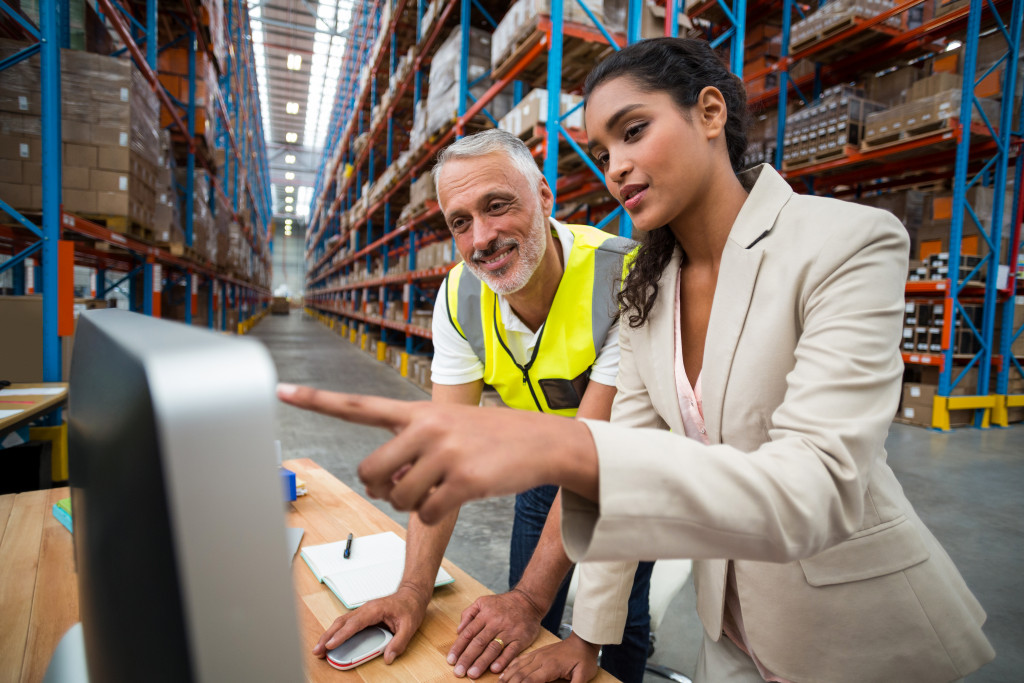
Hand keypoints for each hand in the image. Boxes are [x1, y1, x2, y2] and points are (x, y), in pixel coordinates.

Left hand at [276, 385, 595, 523]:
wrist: (544, 442)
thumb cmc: (490, 439)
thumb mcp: (448, 427)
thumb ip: (410, 446)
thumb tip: (382, 486)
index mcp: (418, 411)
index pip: (358, 405)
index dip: (316, 400)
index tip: (280, 389)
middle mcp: (427, 427)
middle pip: (369, 471)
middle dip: (380, 488)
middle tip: (404, 485)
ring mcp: (445, 453)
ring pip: (397, 498)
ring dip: (413, 503)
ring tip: (441, 486)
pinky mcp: (464, 480)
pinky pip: (427, 513)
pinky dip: (437, 514)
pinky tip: (459, 496)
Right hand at [311, 583, 429, 663]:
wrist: (411, 595)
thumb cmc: (410, 607)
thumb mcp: (409, 626)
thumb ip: (399, 643)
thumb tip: (388, 657)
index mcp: (375, 610)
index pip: (354, 624)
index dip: (341, 636)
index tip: (330, 645)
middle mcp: (366, 609)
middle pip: (341, 623)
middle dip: (327, 636)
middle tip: (318, 650)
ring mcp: (363, 611)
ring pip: (341, 622)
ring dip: (329, 634)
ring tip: (319, 648)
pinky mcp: (363, 615)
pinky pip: (346, 623)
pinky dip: (336, 632)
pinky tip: (331, 640)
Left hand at [447, 589, 545, 677]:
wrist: (528, 601)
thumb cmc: (502, 604)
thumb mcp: (483, 602)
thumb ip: (469, 613)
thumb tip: (458, 630)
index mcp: (484, 615)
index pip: (468, 633)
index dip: (458, 647)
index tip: (451, 660)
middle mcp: (495, 623)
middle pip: (479, 642)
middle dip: (467, 658)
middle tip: (458, 672)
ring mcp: (509, 631)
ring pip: (493, 648)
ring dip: (482, 662)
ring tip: (472, 674)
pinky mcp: (521, 638)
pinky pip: (511, 651)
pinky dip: (503, 660)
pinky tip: (494, 669)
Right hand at [500, 633, 600, 682]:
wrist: (584, 640)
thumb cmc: (585, 659)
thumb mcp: (584, 675)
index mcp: (551, 666)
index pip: (530, 680)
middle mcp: (541, 660)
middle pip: (520, 674)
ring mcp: (538, 655)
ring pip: (518, 666)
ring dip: (508, 676)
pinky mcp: (538, 652)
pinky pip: (521, 659)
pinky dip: (511, 667)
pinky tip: (505, 672)